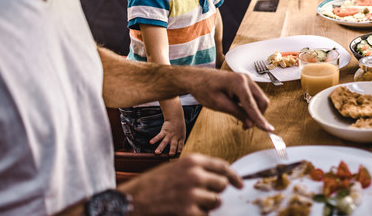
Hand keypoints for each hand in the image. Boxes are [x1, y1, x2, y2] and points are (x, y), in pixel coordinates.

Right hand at [118, 153, 241, 214]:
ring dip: (206, 205)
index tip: (239, 184)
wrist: (132, 199)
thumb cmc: (154, 185)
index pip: (222, 166)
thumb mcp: (176, 168)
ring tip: (189, 203)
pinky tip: (183, 211)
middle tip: (201, 196)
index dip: (234, 176)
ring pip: (216, 201)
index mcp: (192, 161)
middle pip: (222, 185)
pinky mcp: (188, 210)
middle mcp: (195, 174)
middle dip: (215, 192)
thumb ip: (197, 170)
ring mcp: (192, 192)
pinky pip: (205, 214)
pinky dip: (197, 215)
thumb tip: (220, 178)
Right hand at [150, 119, 185, 154]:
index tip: (179, 153)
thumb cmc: (179, 128)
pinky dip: (155, 139)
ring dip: (160, 147)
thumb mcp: (183, 135)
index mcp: (181, 138)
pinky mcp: (164, 131)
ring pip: (164, 142)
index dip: (180, 148)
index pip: (181, 145)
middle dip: (172, 150)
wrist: (176, 118)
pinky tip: (151, 142)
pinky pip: (159, 136)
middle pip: (173, 145)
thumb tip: (179, 152)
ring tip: (157, 152)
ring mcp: (169, 135)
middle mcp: (175, 138)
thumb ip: (180, 142)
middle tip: (170, 155)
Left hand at [186, 69, 273, 131]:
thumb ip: (237, 113)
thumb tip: (251, 123)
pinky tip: (242, 113)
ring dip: (254, 112)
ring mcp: (247, 80)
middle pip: (261, 101)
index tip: (268, 129)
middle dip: (258, 115)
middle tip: (246, 127)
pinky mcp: (245, 84)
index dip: (260, 119)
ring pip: (259, 100)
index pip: (252, 104)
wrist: (197, 78)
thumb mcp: (219, 104)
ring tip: (242, 121)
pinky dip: (251, 107)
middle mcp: (246, 79)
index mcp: (239, 82)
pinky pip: (254, 97)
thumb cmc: (204, 89)